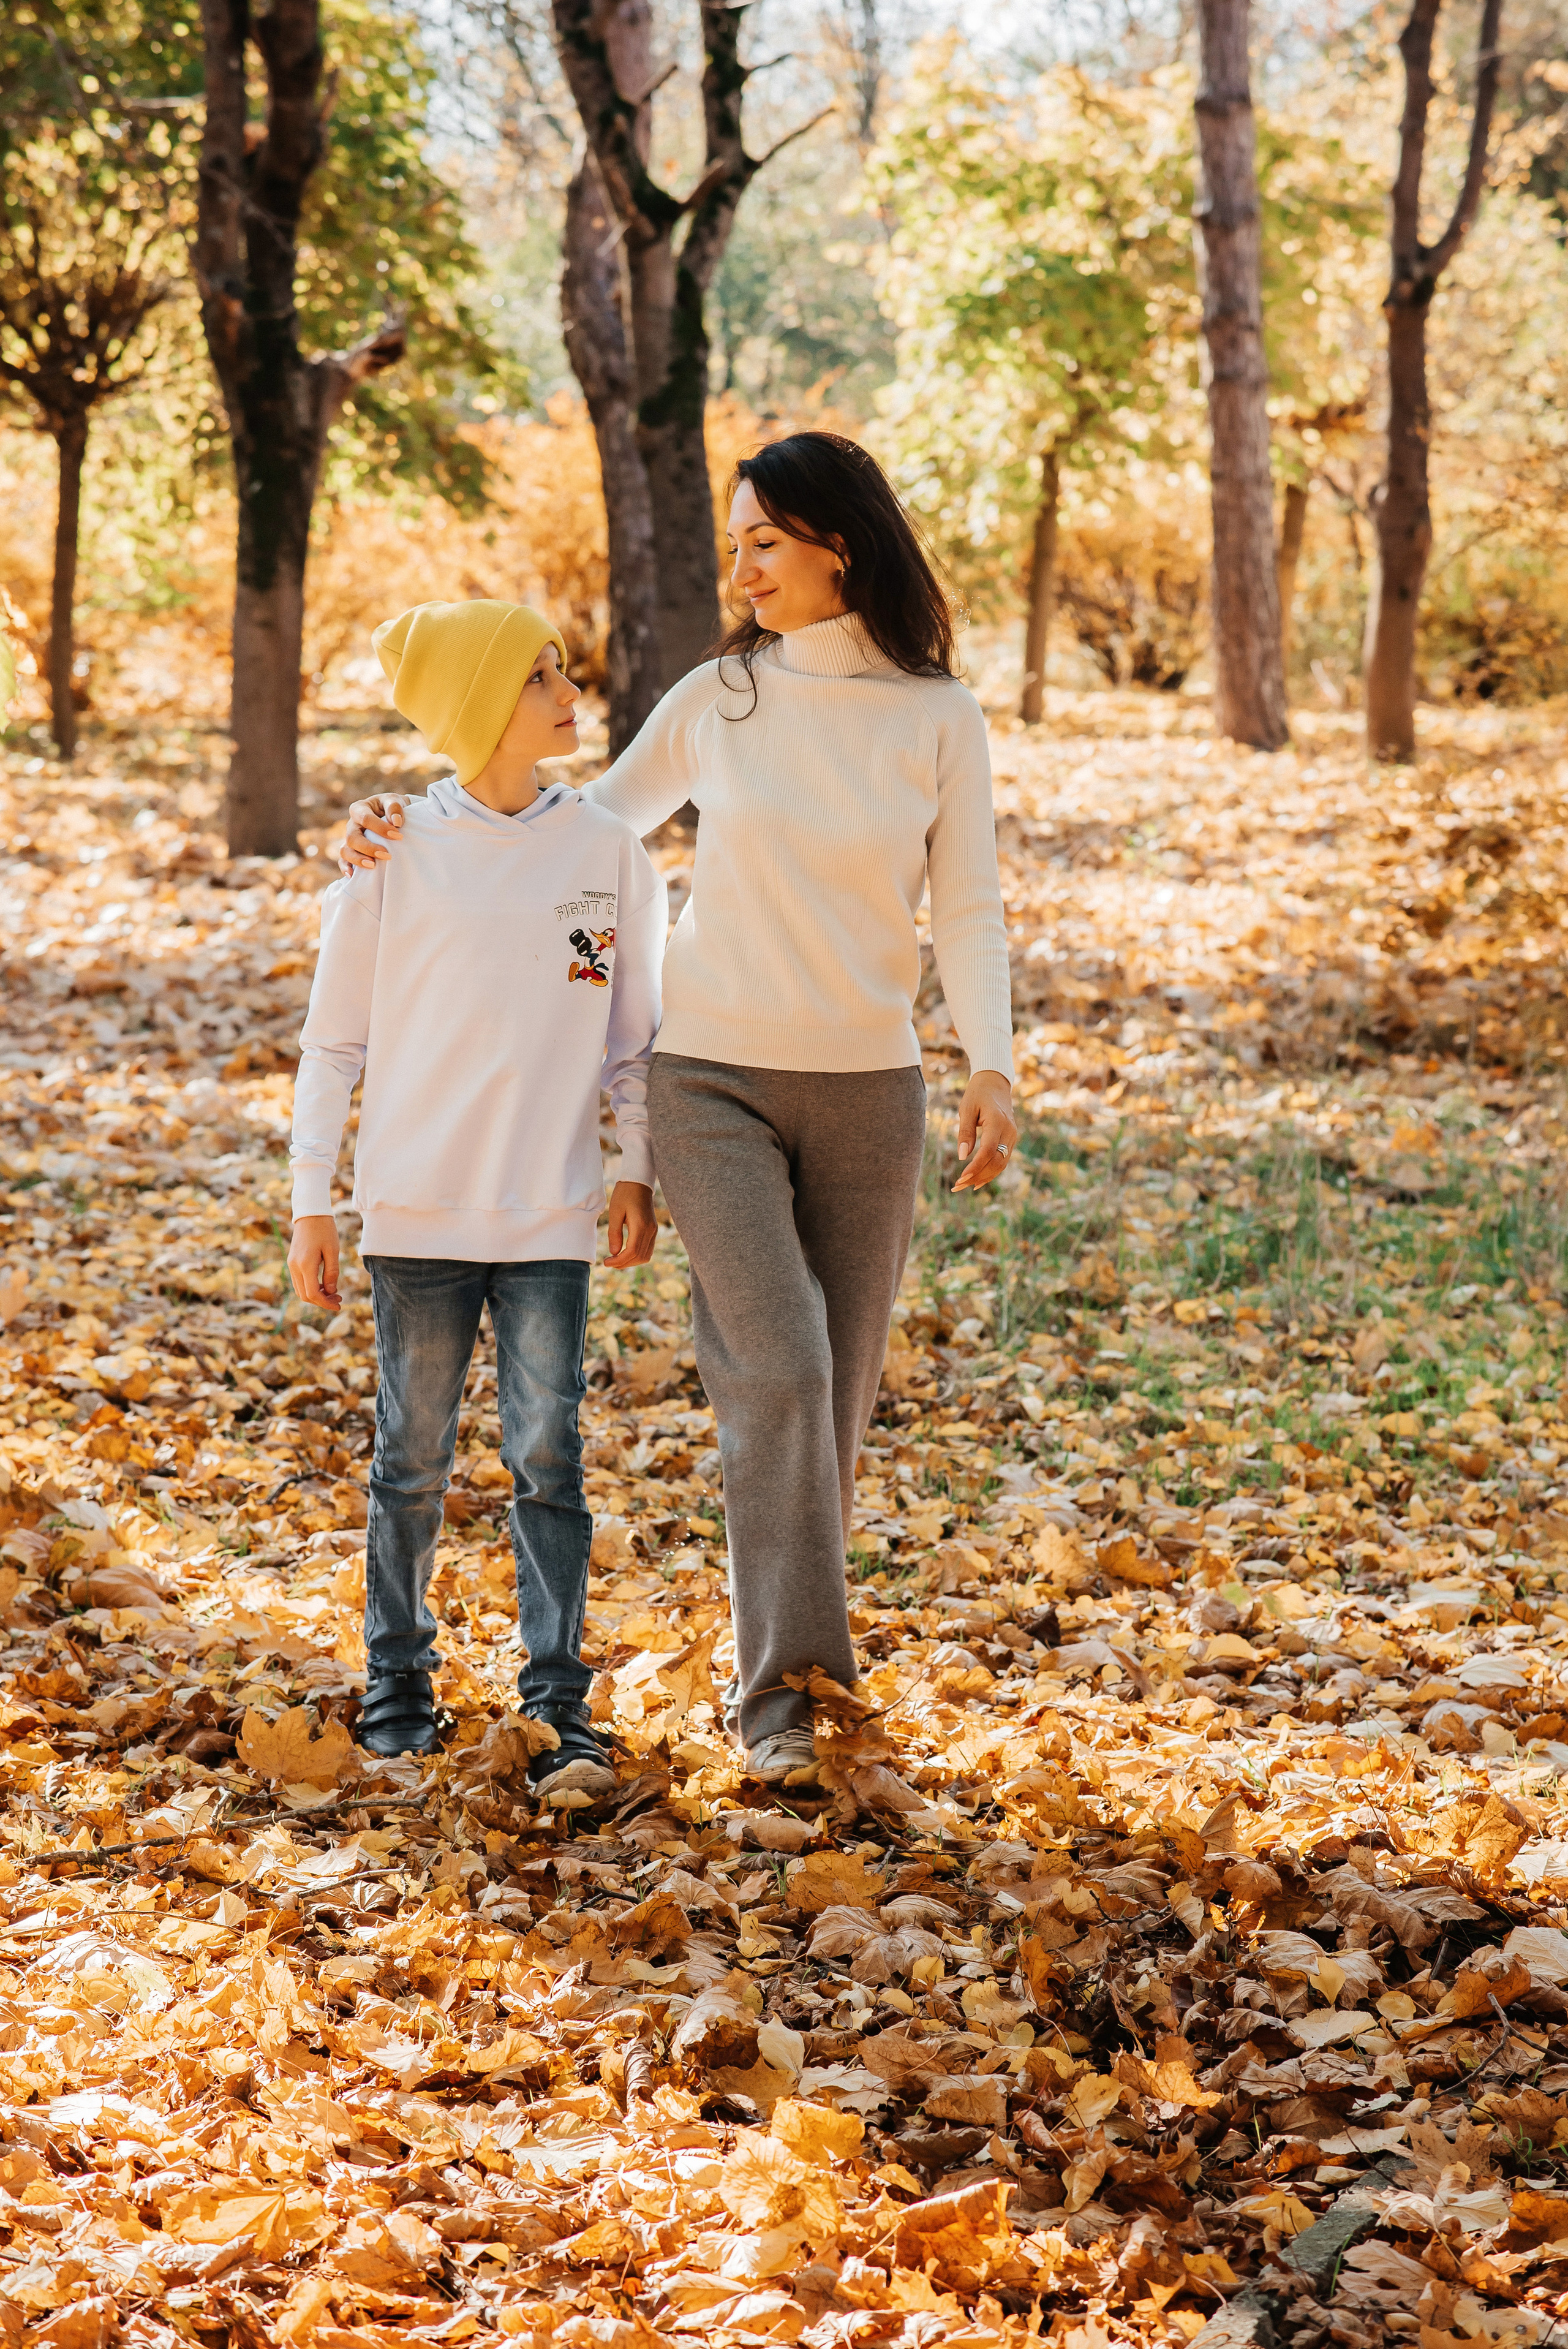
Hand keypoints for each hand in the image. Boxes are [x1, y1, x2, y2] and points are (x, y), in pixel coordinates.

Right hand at [288, 1215, 341, 1311]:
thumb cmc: (324, 1229)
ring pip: (301, 1290)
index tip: (339, 1304)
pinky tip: (324, 1283)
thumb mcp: (333, 1251)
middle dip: (322, 1301)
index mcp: (305, 1264)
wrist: (310, 1213)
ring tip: (333, 1292)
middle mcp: (294, 1267)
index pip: (313, 1294)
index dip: (326, 1303)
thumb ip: (332, 1272)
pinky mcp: (292, 1261)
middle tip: (339, 1298)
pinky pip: (299, 1282)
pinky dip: (311, 1287)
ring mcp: (291, 1264)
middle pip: (305, 1295)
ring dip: (316, 1295)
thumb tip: (331, 1291)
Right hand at [339, 794, 408, 875]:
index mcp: (360, 808)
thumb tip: (396, 821)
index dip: (380, 828)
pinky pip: (343, 861)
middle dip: (369, 847)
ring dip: (357, 859)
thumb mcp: (395, 801)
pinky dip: (346, 868)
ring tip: (373, 865)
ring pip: (345, 850)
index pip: (365, 818)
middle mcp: (352, 824)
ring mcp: (350, 839)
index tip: (398, 836)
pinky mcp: (352, 852)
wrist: (394, 818)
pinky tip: (353, 875)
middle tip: (387, 855)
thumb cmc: (393, 809)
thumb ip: (394, 807)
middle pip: (352, 837)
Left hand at [604, 1182, 657, 1266]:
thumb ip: (614, 1233)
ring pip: (645, 1256)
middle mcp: (650, 1230)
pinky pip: (647, 1250)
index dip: (619, 1261)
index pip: (632, 1251)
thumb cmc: (624, 1194)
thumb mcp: (615, 1212)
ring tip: (616, 1260)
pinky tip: (625, 1253)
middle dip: (623, 1264)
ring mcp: (653, 1231)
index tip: (606, 1262)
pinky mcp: (653, 1230)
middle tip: (609, 1262)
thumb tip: (614, 1253)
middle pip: (639, 1257)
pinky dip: (637, 1256)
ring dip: (631, 1262)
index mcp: (640, 1225)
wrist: (638, 1182)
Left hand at [953, 1069, 1017, 1192]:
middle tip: (957, 1186)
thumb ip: (965, 1132)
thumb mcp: (967, 1109)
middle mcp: (1009, 1131)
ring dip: (984, 1177)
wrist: (995, 1083)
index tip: (961, 1178)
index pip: (988, 1151)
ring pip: (1002, 1164)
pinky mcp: (1011, 1140)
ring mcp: (1012, 1137)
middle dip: (978, 1177)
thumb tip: (962, 1156)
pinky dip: (991, 1171)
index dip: (975, 1167)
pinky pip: (1003, 1160)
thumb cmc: (977, 1094)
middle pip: (997, 1162)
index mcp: (998, 1122)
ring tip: (964, 1186)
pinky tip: (977, 1180)